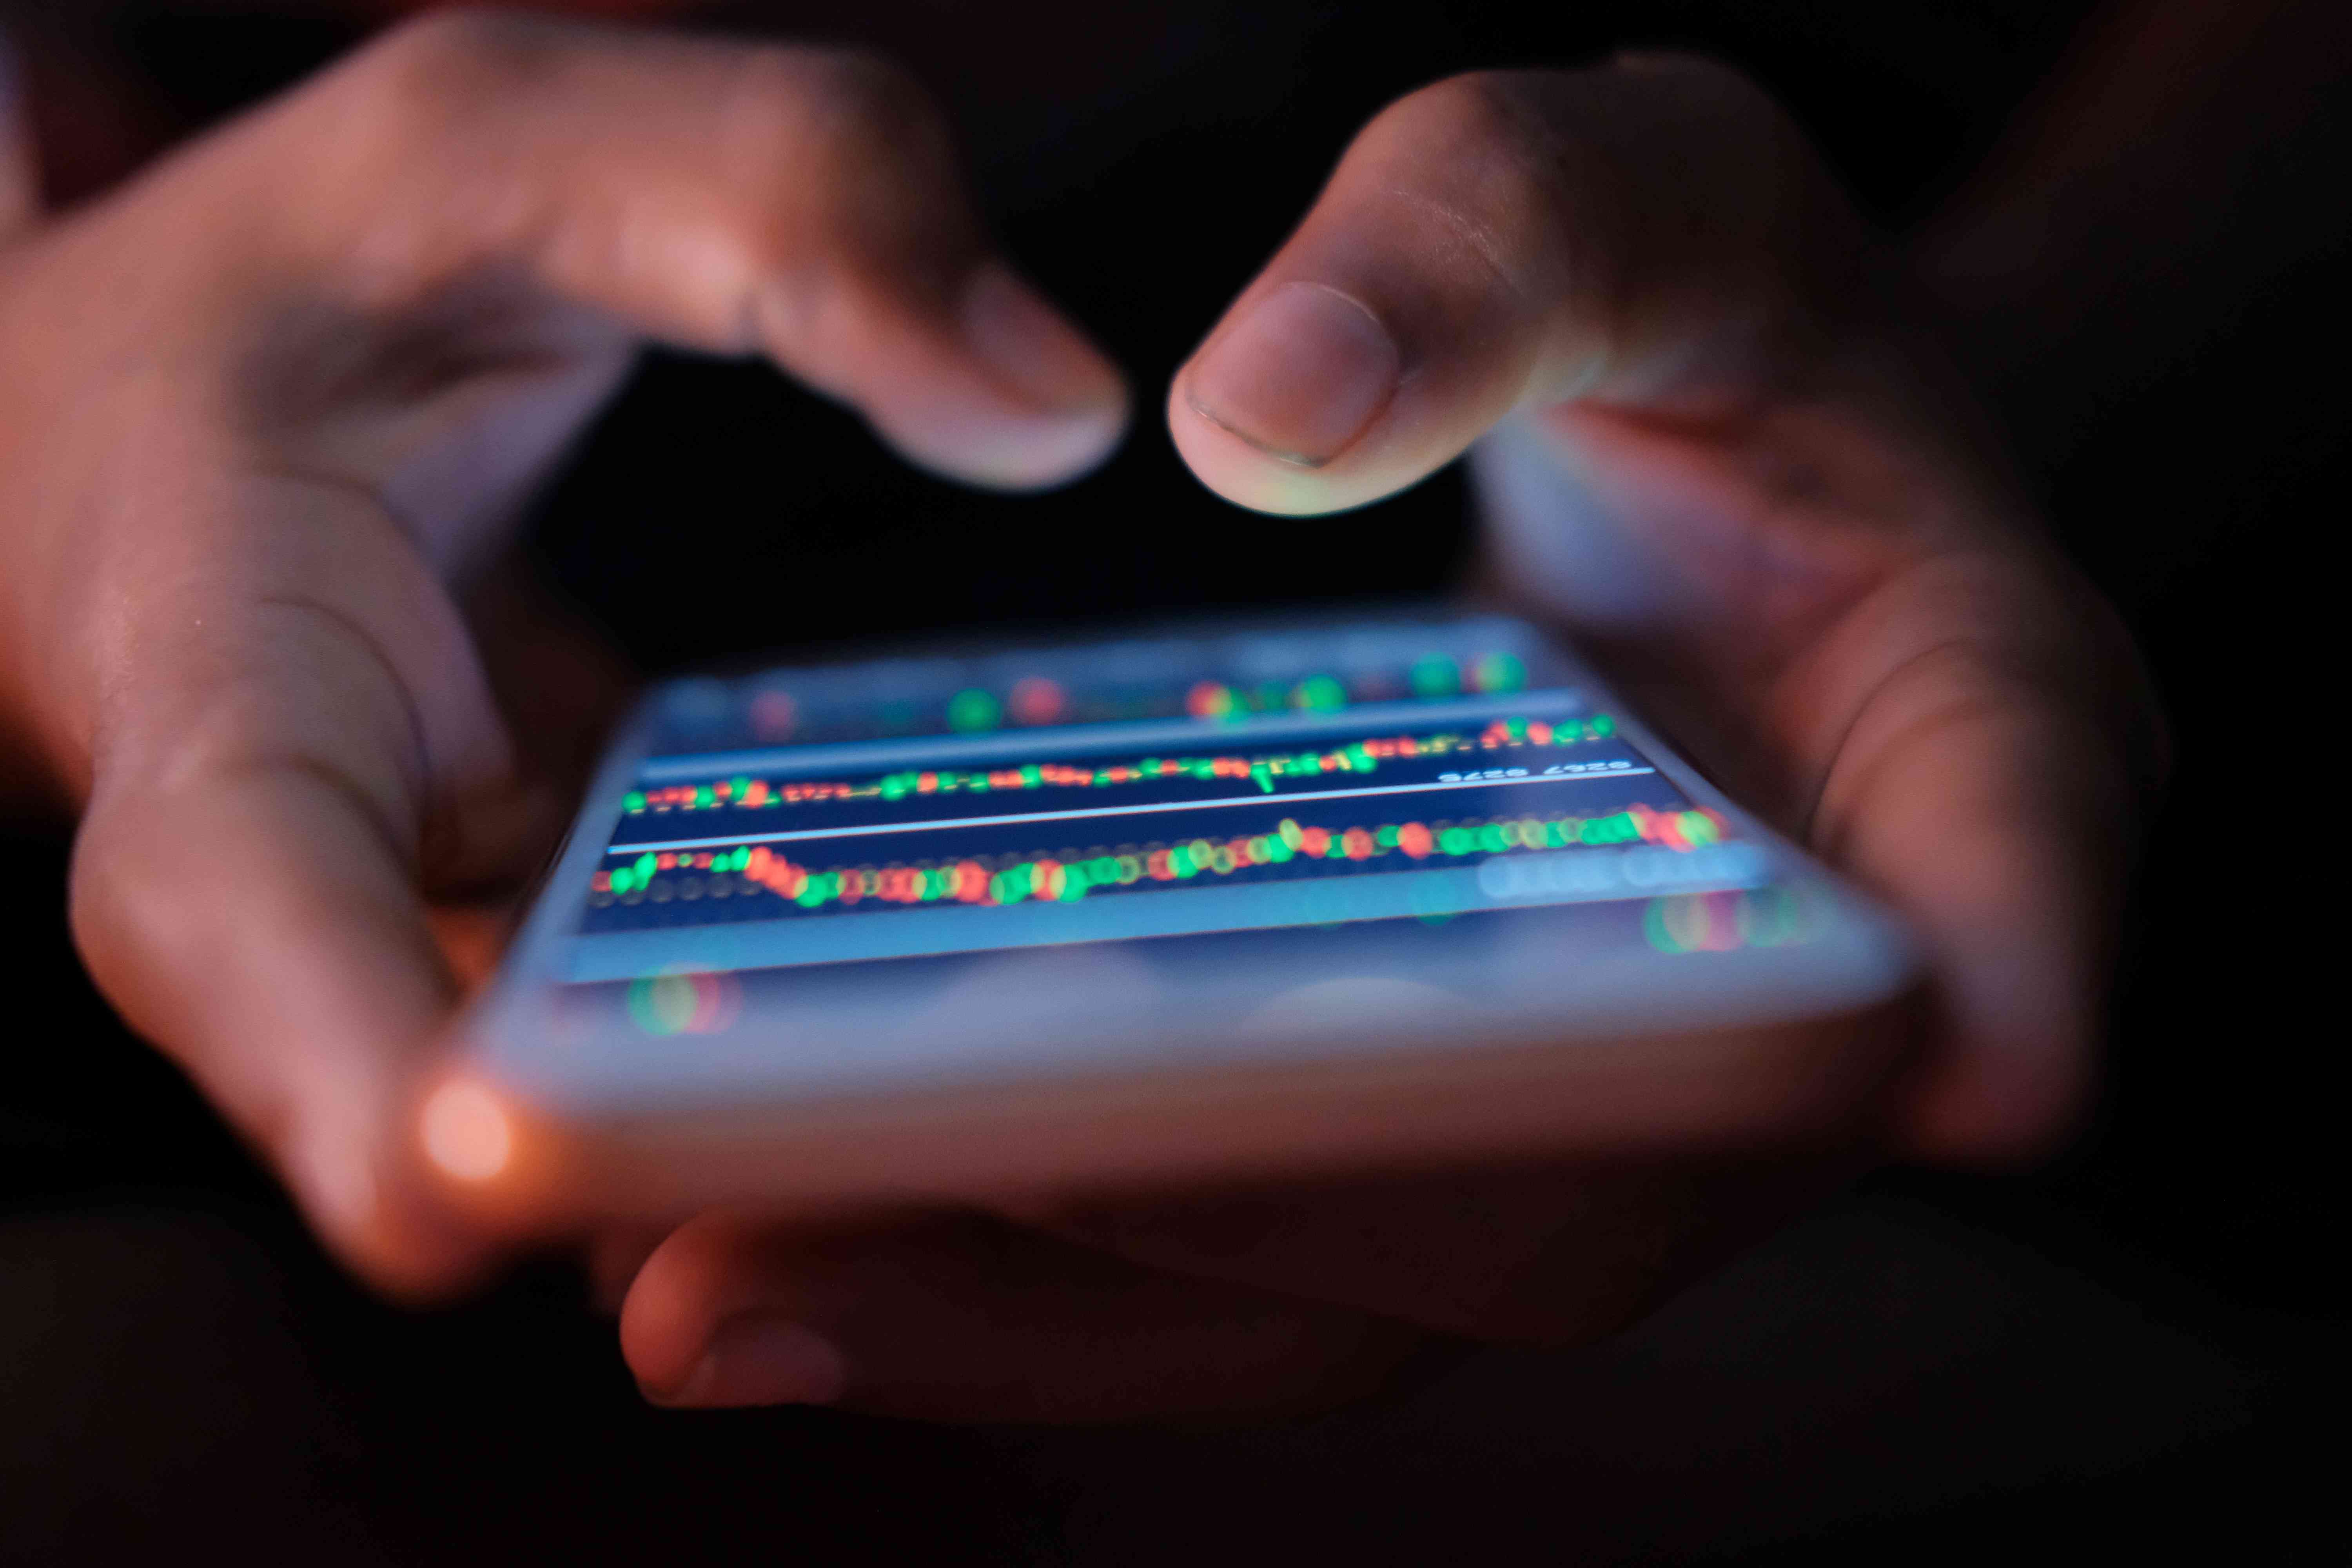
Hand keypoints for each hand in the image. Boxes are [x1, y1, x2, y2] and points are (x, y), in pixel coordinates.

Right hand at [0, 12, 1125, 1293]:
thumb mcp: (519, 149)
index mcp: (212, 665)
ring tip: (1005, 1132)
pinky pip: (652, 1033)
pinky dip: (806, 1048)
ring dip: (760, 1148)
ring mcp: (422, 919)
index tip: (471, 1195)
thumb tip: (1045, 410)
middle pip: (418, 1089)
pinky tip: (1001, 1038)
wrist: (217, 362)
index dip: (334, 1065)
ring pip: (563, 1094)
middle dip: (637, 1176)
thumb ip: (777, 205)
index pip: (230, 901)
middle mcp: (301, 857)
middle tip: (888, 1197)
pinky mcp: (528, 929)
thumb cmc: (326, 261)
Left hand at [619, 58, 2161, 1418]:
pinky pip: (1279, 1241)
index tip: (1881, 1065)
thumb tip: (1268, 416)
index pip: (1991, 896)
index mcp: (1962, 732)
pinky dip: (1058, 1260)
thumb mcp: (1630, 191)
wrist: (1686, 415)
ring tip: (728, 1291)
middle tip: (834, 1246)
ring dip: (1061, 1312)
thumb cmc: (1708, 298)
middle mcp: (1806, 972)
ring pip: (1383, 1283)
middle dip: (1231, 1246)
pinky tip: (817, 1228)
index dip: (1918, 1009)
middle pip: (1568, 1201)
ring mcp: (1613, 1070)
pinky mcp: (1460, 1088)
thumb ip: (1489, 253)